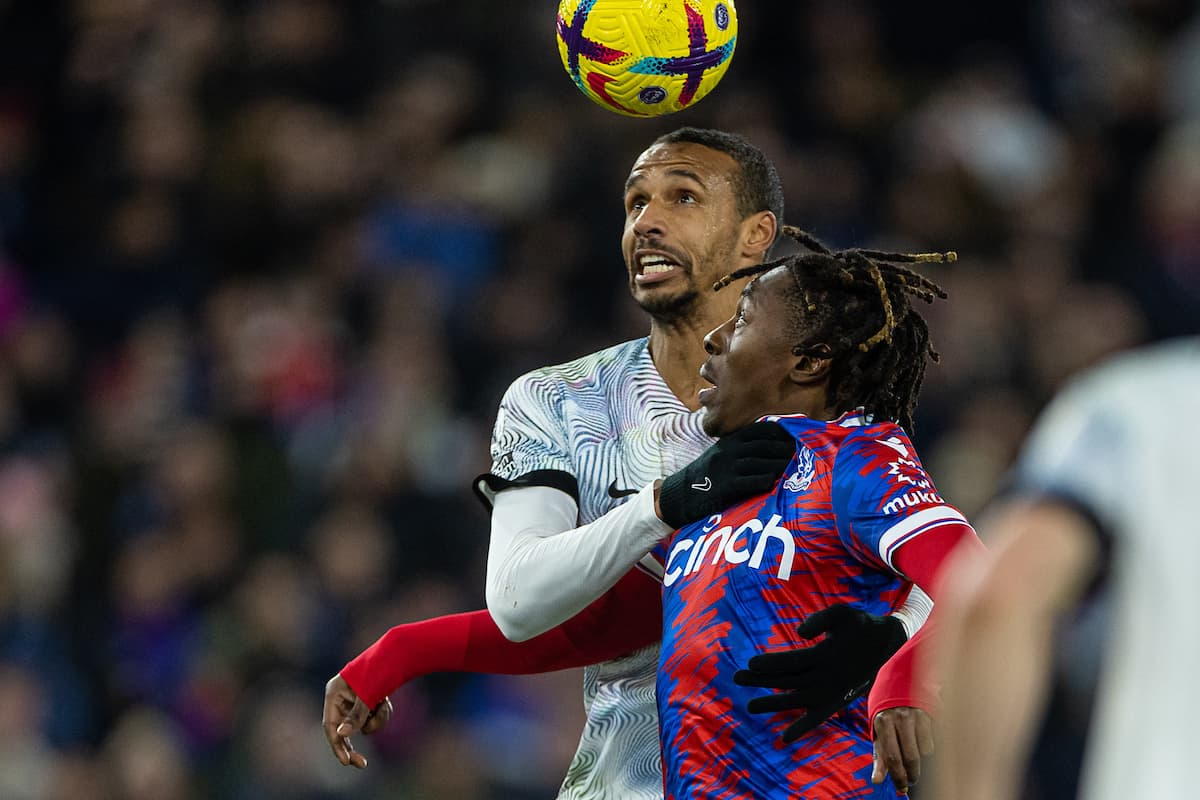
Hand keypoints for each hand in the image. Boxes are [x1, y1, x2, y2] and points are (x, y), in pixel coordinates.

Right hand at [322, 673, 392, 767]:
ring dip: (374, 720)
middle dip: (354, 744)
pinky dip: (380, 714)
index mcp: (334, 693)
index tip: (346, 761)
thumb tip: (342, 735)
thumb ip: (355, 716)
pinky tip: (385, 701)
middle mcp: (341, 697)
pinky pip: (372, 718)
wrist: (400, 653)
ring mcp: (355, 700)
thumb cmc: (380, 670)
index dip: (337, 745)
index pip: (330, 725)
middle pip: (343, 729)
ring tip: (383, 703)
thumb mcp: (368, 694)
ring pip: (362, 725)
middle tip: (362, 764)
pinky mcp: (368, 700)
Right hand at [657, 420, 794, 527]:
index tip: (796, 437)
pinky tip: (775, 483)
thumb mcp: (720, 455)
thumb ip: (741, 449)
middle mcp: (729, 450)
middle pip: (764, 445)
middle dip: (785, 449)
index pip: (760, 430)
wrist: (679, 494)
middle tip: (803, 454)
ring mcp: (726, 467)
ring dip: (780, 465)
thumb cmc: (705, 477)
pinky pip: (750, 481)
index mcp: (729, 441)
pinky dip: (765, 481)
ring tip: (795, 469)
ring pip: (760, 462)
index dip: (780, 432)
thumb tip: (772, 448)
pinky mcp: (725, 486)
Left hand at [733, 603, 905, 742]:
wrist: (886, 643)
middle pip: (789, 681)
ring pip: (798, 701)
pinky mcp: (837, 700)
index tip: (750, 663)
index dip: (771, 664)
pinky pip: (818, 718)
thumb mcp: (842, 613)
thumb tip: (799, 632)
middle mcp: (828, 677)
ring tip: (750, 706)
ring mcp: (832, 692)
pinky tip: (785, 738)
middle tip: (736, 678)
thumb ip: (820, 619)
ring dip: (774, 704)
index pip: (793, 662)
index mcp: (827, 655)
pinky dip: (803, 728)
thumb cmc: (859, 624)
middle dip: (761, 680)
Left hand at [872, 706, 933, 794]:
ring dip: (920, 764)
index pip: (891, 756)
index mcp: (883, 722)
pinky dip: (926, 750)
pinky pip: (931, 743)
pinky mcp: (928, 716)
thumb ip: (879, 757)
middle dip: (912, 774)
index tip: (902, 787)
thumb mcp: (879, 734)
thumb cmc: (888, 717)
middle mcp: (899, 718)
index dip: (898, 776)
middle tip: (911, 781)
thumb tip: (876, 780)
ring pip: (923, 752)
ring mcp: (915, 716)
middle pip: (910, 757)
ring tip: (914, 762)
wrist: (899, 688)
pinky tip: (920, 744)